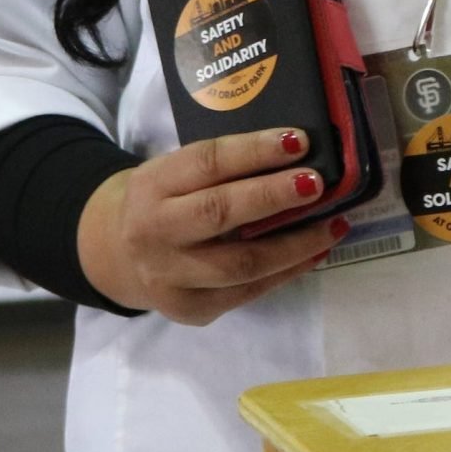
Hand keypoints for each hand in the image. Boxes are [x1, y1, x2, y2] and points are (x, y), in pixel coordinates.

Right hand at [77, 127, 349, 325]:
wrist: (117, 254)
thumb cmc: (166, 201)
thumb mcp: (175, 173)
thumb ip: (222, 167)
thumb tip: (298, 155)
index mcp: (152, 185)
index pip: (206, 162)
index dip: (254, 151)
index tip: (299, 141)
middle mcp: (154, 232)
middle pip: (219, 213)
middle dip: (273, 196)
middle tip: (316, 183)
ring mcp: (170, 277)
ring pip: (240, 264)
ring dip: (295, 244)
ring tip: (333, 225)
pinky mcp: (190, 310)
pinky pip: (248, 292)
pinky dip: (288, 272)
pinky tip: (316, 253)